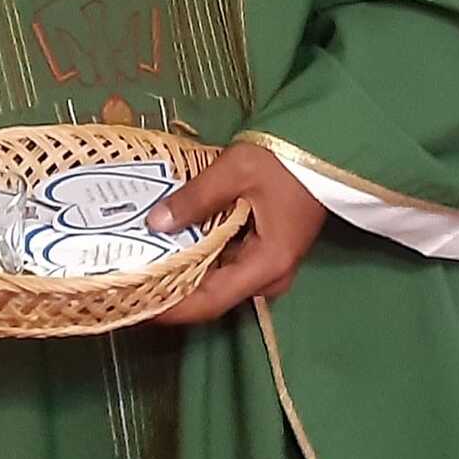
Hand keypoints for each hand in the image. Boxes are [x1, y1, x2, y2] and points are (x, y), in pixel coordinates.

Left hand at [146, 142, 326, 323]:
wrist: (326, 149)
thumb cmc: (286, 159)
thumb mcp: (236, 172)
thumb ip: (194, 199)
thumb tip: (155, 223)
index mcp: (266, 264)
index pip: (211, 301)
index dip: (172, 308)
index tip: (137, 305)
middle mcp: (270, 275)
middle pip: (213, 295)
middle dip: (172, 291)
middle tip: (131, 281)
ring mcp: (270, 264)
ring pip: (219, 280)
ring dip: (183, 273)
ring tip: (144, 262)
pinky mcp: (266, 250)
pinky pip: (227, 263)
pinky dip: (199, 257)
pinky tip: (173, 244)